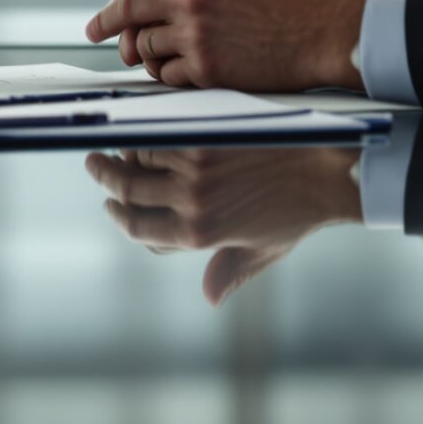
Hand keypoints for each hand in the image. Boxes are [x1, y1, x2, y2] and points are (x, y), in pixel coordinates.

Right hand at [85, 146, 362, 302]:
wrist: (326, 170)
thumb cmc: (297, 212)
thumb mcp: (262, 251)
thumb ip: (229, 272)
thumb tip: (209, 297)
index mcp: (198, 236)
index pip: (137, 229)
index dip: (118, 216)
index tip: (110, 205)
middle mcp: (190, 204)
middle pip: (127, 191)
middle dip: (105, 178)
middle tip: (96, 164)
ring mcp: (195, 169)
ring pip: (139, 156)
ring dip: (125, 150)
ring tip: (120, 143)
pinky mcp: (205, 137)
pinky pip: (162, 132)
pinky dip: (150, 129)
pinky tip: (148, 126)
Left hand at [88, 0, 362, 90]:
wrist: (329, 31)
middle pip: (128, 7)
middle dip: (105, 19)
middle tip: (95, 28)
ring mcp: (195, 33)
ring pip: (144, 42)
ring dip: (137, 47)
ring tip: (134, 52)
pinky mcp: (206, 68)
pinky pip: (166, 72)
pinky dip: (161, 72)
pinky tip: (164, 70)